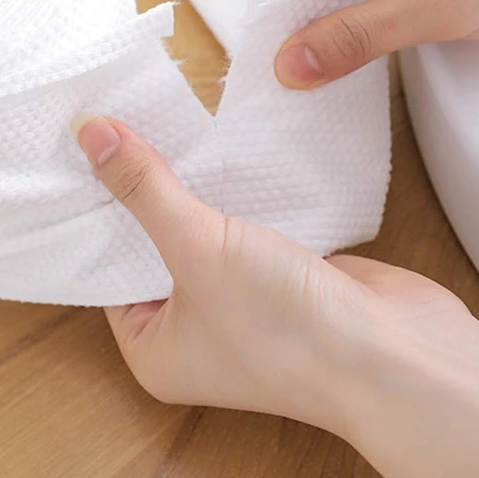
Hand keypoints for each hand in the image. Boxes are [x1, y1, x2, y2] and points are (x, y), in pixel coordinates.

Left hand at [74, 115, 478, 477]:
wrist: (395, 352)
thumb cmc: (283, 324)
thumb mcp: (197, 248)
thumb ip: (144, 189)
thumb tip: (88, 134)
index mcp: (155, 349)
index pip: (107, 272)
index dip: (97, 213)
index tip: (83, 155)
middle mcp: (195, 330)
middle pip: (155, 247)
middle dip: (146, 193)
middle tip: (122, 127)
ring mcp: (242, 301)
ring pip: (204, 232)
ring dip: (195, 188)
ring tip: (163, 126)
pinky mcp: (283, 273)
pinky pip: (246, 225)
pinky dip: (237, 194)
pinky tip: (222, 148)